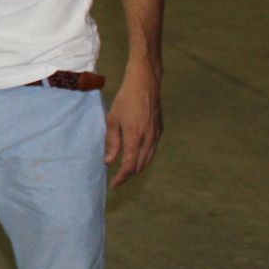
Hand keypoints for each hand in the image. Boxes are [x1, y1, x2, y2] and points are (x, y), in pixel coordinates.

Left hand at [104, 67, 161, 186]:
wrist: (145, 84)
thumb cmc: (125, 99)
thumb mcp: (113, 119)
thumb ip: (112, 142)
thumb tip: (109, 161)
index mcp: (135, 137)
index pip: (129, 165)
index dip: (121, 177)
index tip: (113, 184)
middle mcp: (149, 139)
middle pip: (140, 165)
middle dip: (128, 174)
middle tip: (117, 178)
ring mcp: (156, 135)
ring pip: (148, 159)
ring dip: (137, 167)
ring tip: (125, 170)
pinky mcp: (160, 130)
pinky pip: (152, 150)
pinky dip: (144, 158)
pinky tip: (136, 156)